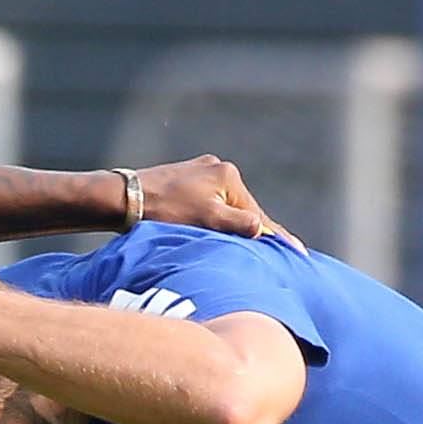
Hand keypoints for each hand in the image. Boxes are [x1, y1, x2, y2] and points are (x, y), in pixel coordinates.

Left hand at [134, 156, 305, 251]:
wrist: (124, 198)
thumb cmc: (163, 211)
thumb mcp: (204, 221)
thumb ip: (235, 225)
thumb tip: (261, 229)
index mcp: (227, 176)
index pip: (257, 215)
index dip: (276, 237)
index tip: (298, 254)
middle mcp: (217, 168)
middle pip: (243, 209)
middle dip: (258, 232)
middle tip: (283, 255)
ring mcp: (200, 172)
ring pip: (226, 207)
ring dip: (237, 227)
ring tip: (255, 247)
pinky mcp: (185, 180)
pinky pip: (210, 204)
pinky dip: (218, 219)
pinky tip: (222, 231)